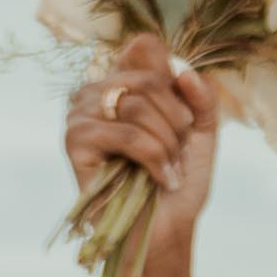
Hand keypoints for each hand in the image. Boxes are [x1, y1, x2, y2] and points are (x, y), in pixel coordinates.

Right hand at [64, 32, 221, 272]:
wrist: (165, 230)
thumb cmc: (179, 182)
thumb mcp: (203, 134)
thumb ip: (201, 98)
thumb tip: (183, 70)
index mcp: (125, 83)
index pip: (145, 47)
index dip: (173, 76)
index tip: (186, 116)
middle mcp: (97, 91)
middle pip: (150, 78)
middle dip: (179, 122)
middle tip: (179, 152)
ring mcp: (80, 114)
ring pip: (137, 106)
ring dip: (167, 144)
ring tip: (167, 170)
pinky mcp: (73, 140)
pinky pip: (123, 133)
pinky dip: (152, 158)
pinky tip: (158, 179)